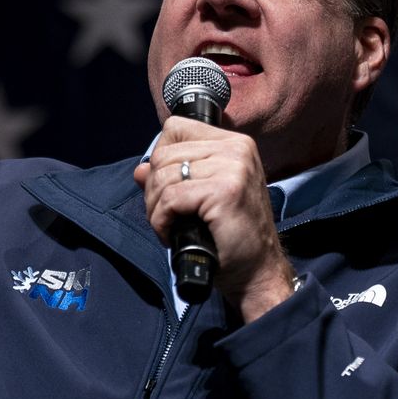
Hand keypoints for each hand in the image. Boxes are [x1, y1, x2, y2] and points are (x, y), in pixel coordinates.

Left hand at [133, 116, 297, 321]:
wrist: (257, 270)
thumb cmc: (230, 236)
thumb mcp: (200, 198)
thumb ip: (171, 178)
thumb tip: (140, 170)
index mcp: (234, 143)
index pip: (175, 128)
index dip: (160, 158)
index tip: (167, 188)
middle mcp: (236, 148)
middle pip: (164, 154)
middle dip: (153, 189)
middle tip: (166, 215)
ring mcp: (233, 167)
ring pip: (163, 176)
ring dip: (155, 208)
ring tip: (170, 226)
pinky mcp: (224, 191)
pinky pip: (170, 198)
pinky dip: (161, 220)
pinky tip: (171, 233)